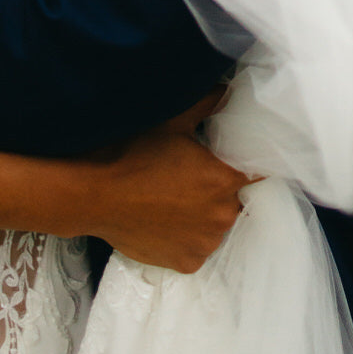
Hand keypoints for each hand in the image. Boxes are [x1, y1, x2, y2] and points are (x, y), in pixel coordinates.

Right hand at [88, 92, 252, 273]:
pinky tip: (167, 221)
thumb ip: (207, 103)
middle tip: (193, 176)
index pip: (256, 173)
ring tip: (176, 199)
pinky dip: (187, 237)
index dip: (247, 164)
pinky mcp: (187, 263)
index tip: (233, 159)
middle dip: (220, 188)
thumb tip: (228, 90)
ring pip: (216, 225)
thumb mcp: (172, 122)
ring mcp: (205, 244)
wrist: (96, 196)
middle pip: (234, 200)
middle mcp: (222, 216)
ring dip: (204, 215)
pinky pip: (197, 247)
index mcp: (224, 180)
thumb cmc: (134, 156)